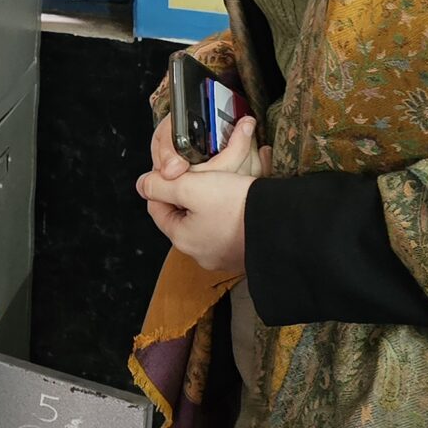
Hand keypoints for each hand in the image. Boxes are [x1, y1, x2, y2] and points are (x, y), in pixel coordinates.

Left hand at [137, 116, 259, 276]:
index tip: (175, 170)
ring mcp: (224, 256)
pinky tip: (241, 200)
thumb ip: (162, 184)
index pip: (158, 209)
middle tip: (202, 175)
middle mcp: (201, 253)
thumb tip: (142, 185)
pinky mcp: (245, 253)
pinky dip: (231, 213)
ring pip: (207, 222)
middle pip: (183, 216)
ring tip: (223, 183)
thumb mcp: (192, 187)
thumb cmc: (237, 207)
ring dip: (211, 202)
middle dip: (190, 193)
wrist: (285, 227)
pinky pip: (229, 229)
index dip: (162, 186)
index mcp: (183, 239)